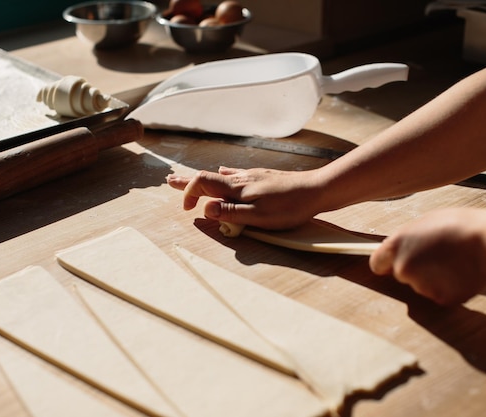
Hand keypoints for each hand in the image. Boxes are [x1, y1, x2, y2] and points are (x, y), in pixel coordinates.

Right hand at [166, 166, 323, 229]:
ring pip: (220, 175)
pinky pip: (235, 174)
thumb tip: (205, 209)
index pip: (202, 184)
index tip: (187, 210)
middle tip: (168, 179)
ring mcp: (252, 176)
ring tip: (188, 178)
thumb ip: (231, 213)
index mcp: (237, 188)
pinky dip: (222, 175)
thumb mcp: (259, 217)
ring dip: (201, 178)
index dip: (190, 194)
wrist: (316, 190)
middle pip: (207, 176)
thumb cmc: (289, 208)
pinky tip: (223, 172)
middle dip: (187, 181)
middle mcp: (241, 178)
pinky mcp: (263, 177)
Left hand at [369, 208, 485, 305]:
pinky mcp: (440, 298)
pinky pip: (439, 294)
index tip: (394, 262)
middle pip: (401, 274)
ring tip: (452, 261)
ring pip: (421, 285)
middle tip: (436, 256)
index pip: (377, 263)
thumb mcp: (424, 223)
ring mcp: (421, 286)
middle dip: (414, 268)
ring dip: (432, 278)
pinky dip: (447, 288)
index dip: (386, 263)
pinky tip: (460, 273)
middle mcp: (403, 268)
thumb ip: (407, 240)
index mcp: (396, 246)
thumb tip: (400, 249)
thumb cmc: (458, 226)